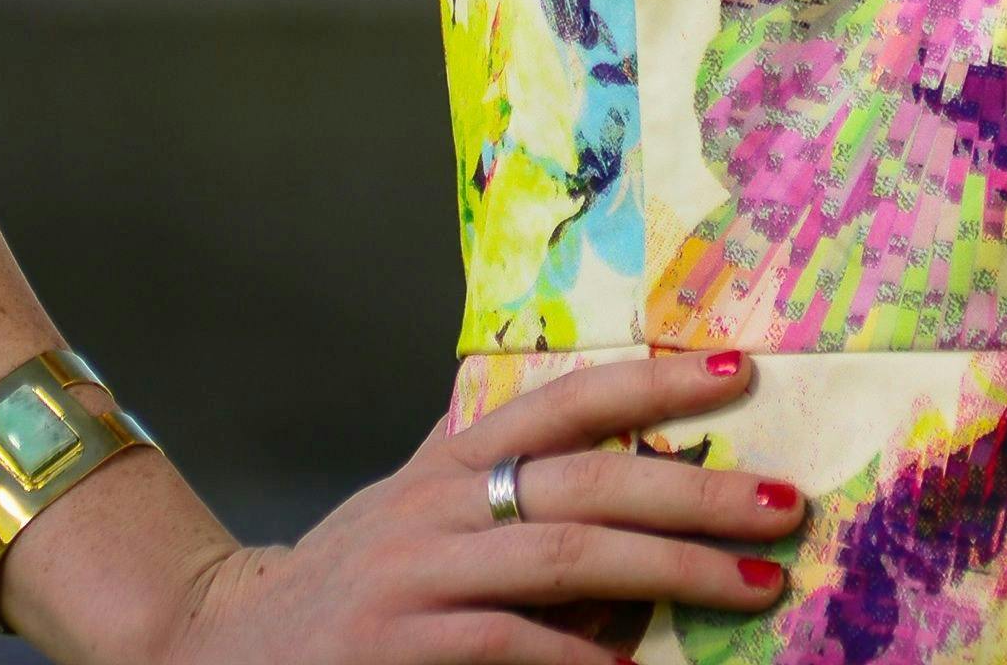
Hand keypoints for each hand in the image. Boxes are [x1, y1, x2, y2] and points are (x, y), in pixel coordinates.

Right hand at [132, 349, 797, 664]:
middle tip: (782, 507)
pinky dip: (578, 657)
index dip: (654, 378)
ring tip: (751, 587)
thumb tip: (609, 433)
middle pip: (585, 480)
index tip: (742, 371)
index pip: (565, 400)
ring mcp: (414, 578)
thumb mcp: (416, 507)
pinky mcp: (396, 647)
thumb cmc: (350, 582)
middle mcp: (435, 507)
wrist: (223, 648)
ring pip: (562, 558)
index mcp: (451, 462)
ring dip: (669, 572)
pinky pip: (505, 645)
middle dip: (695, 491)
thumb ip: (494, 469)